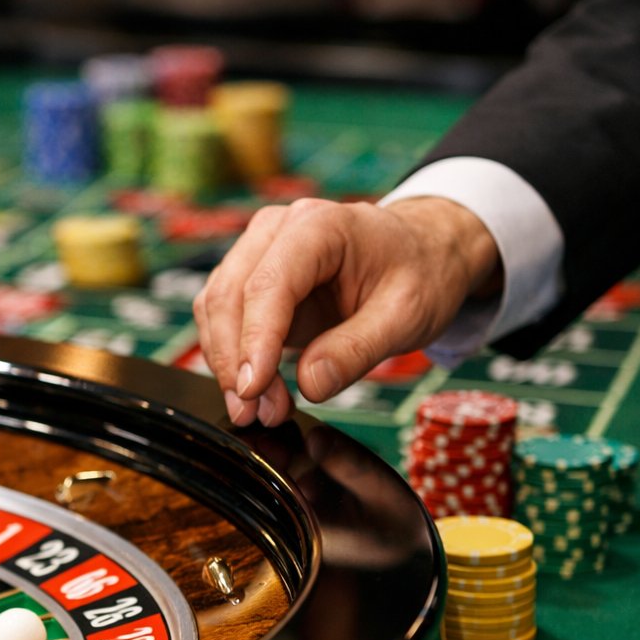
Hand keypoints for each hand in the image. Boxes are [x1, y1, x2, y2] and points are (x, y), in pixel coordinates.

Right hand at [192, 196, 501, 425]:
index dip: (255, 340)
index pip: (269, 284)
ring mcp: (259, 251)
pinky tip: (258, 390)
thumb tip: (309, 384)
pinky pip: (224, 318)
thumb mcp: (407, 316)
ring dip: (228, 364)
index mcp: (320, 226)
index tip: (253, 389)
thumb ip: (357, 350)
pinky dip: (232, 358)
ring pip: (216, 308)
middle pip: (229, 296)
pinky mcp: (253, 279)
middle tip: (256, 413)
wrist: (423, 253)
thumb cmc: (419, 273)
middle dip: (235, 362)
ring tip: (262, 409)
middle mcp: (278, 231)